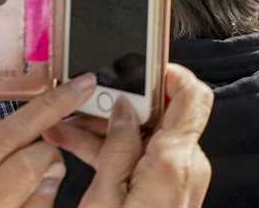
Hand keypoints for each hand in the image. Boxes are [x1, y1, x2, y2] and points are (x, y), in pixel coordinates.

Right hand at [43, 65, 212, 207]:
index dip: (171, 73)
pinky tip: (80, 147)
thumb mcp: (104, 197)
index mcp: (175, 159)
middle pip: (164, 114)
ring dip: (112, 129)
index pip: (193, 95)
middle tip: (83, 101)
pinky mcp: (171, 191)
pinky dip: (119, 151)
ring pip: (149, 137)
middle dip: (123, 103)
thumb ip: (117, 146)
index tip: (141, 63)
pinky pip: (147, 159)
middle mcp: (187, 164)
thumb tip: (125, 108)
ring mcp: (180, 178)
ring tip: (65, 126)